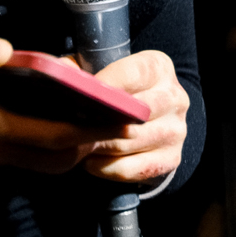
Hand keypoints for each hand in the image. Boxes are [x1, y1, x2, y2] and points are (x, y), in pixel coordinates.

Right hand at [0, 28, 122, 172]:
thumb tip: (6, 50)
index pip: (44, 135)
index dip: (86, 130)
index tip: (118, 119)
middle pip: (49, 158)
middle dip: (88, 143)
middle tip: (121, 119)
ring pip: (36, 163)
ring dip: (69, 147)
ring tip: (98, 118)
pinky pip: (20, 157)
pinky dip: (47, 145)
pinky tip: (60, 120)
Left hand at [82, 49, 189, 183]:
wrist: (151, 119)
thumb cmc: (118, 90)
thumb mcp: (102, 70)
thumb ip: (80, 69)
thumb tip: (59, 73)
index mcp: (159, 67)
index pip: (134, 74)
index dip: (106, 85)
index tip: (83, 95)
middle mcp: (174, 97)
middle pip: (134, 113)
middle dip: (101, 122)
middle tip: (75, 126)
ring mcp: (176, 130)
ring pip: (129, 143)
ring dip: (100, 146)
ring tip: (79, 144)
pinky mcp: (171, 158)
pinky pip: (132, 169)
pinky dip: (107, 168)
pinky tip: (91, 162)